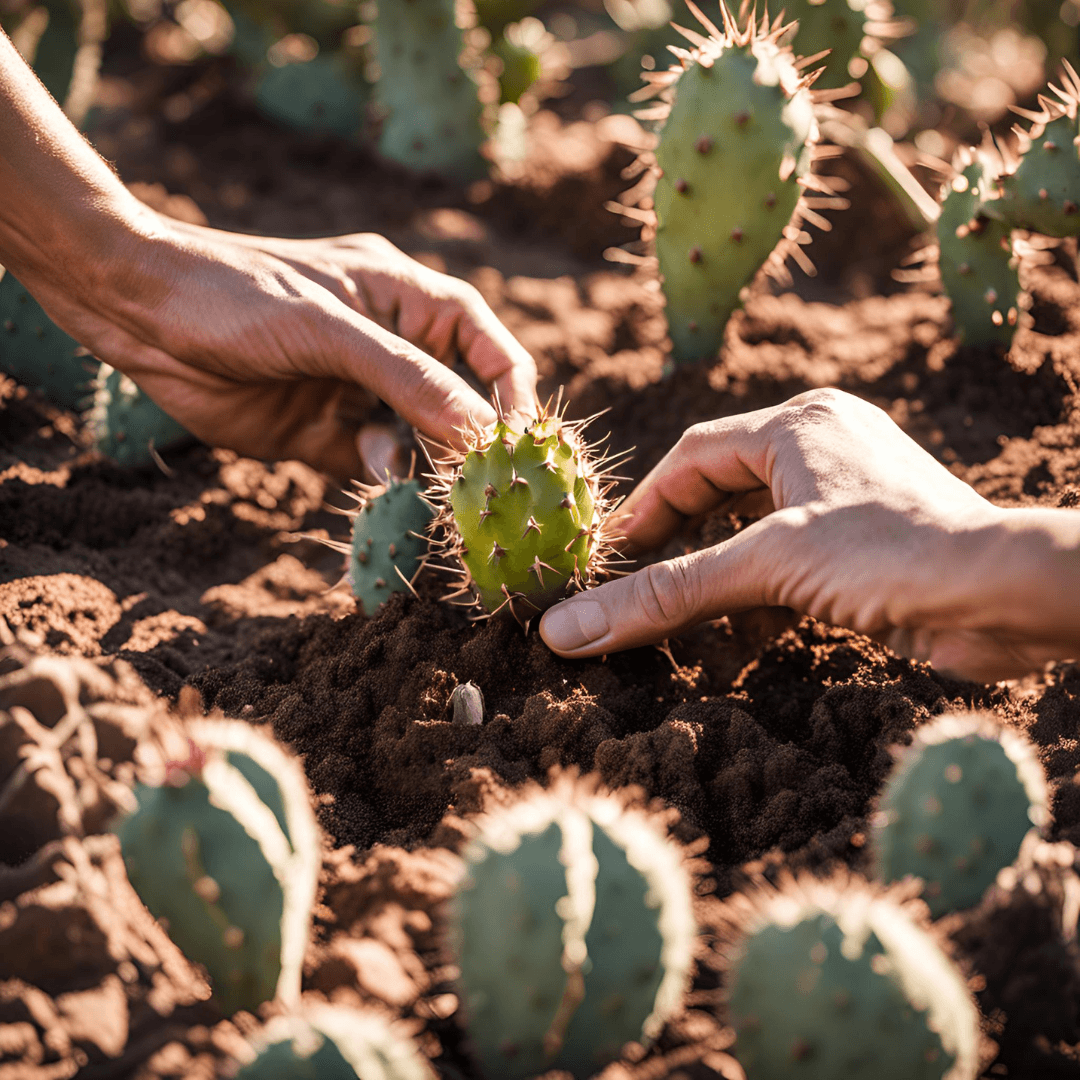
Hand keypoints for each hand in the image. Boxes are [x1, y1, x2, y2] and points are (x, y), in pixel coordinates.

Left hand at [0, 29, 535, 478]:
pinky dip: (387, 487)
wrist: (134, 314)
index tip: (524, 452)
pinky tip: (387, 496)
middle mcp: (397, 350)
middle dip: (475, 449)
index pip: (491, 353)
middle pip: (462, 407)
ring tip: (443, 506)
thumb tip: (483, 435)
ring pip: (422, 445)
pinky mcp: (327, 436)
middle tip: (491, 496)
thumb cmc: (235, 295)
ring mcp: (362, 395)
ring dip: (432, 474)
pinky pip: (377, 469)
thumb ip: (409, 380)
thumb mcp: (330, 330)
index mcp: (412, 303)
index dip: (514, 401)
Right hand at [540, 389, 1079, 681]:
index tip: (604, 557)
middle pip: (722, 491)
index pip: (694, 456)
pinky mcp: (869, 549)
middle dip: (675, 540)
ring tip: (672, 616)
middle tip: (630, 583)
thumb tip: (566, 630)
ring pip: (756, 532)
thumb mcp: (765, 564)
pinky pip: (791, 565)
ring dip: (714, 575)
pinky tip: (736, 639)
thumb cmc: (893, 553)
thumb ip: (664, 595)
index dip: (643, 507)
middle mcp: (824, 450)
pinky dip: (757, 600)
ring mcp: (850, 500)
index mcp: (799, 424)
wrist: (1008, 598)